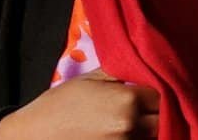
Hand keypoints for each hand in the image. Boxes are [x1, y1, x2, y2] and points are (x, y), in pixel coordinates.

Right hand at [0, 68, 158, 138]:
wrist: (33, 136)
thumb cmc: (61, 104)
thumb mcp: (93, 77)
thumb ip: (124, 71)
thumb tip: (148, 65)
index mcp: (127, 100)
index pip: (164, 93)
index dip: (162, 89)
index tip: (157, 87)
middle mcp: (131, 126)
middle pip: (164, 117)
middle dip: (161, 110)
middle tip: (153, 104)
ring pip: (156, 135)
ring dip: (154, 126)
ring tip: (145, 117)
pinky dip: (141, 138)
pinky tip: (133, 130)